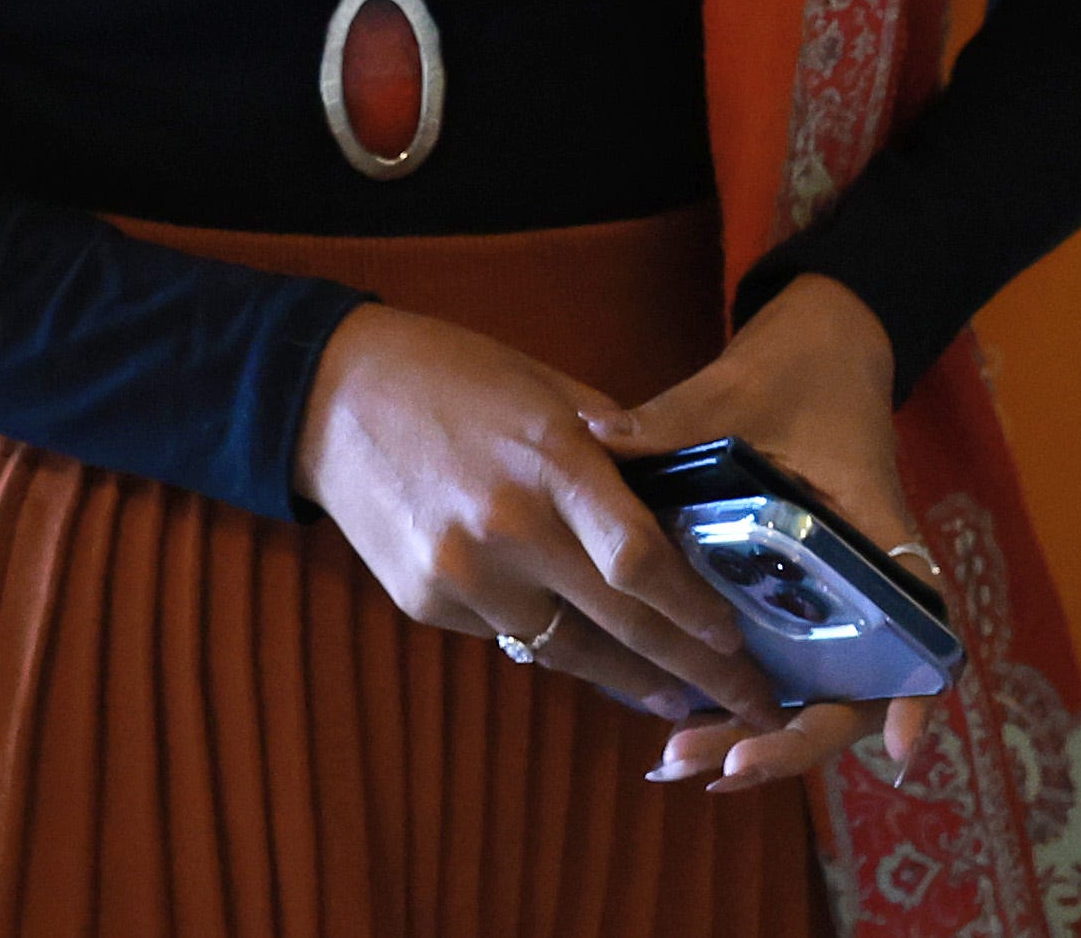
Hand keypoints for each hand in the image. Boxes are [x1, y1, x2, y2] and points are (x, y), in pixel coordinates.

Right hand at [293, 303, 781, 726]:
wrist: (333, 399)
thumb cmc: (457, 378)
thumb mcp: (550, 387)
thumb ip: (619, 446)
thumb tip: (687, 497)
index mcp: (550, 463)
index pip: (639, 558)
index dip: (694, 608)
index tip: (738, 639)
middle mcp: (507, 531)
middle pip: (619, 622)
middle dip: (692, 670)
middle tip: (748, 703)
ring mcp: (461, 578)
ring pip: (566, 647)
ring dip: (628, 676)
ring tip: (679, 698)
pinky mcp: (426, 607)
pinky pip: (511, 636)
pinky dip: (556, 643)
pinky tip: (590, 650)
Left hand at [585, 273, 934, 795]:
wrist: (820, 343)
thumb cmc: (796, 367)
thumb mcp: (736, 390)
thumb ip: (671, 423)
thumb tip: (594, 437)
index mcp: (874, 529)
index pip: (918, 620)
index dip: (913, 694)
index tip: (895, 748)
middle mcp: (865, 580)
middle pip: (856, 691)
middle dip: (792, 741)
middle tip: (722, 767)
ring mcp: (833, 596)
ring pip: (816, 695)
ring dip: (761, 738)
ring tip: (682, 762)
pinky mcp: (798, 596)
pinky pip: (787, 670)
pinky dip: (748, 710)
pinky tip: (688, 733)